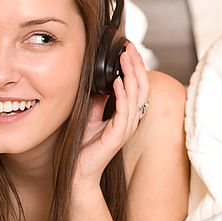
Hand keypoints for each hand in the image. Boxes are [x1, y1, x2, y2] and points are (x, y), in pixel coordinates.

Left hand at [74, 43, 149, 190]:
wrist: (79, 173)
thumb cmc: (84, 148)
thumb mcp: (91, 117)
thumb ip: (99, 102)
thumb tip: (100, 84)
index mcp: (127, 116)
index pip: (138, 87)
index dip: (136, 68)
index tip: (129, 50)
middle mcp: (131, 121)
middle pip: (142, 88)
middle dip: (137, 65)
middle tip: (130, 47)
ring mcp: (126, 128)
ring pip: (136, 96)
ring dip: (131, 74)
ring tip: (125, 58)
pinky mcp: (117, 135)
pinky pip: (124, 110)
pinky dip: (122, 94)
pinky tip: (117, 81)